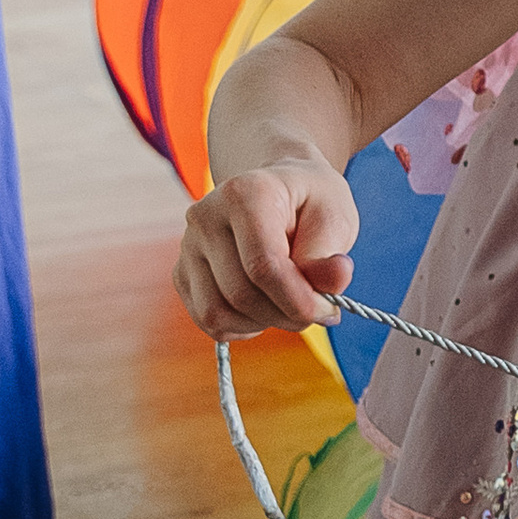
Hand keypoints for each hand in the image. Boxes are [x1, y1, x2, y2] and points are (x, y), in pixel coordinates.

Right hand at [174, 162, 357, 337]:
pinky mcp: (182, 272)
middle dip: (285, 315)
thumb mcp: (335, 217)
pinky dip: (241, 326)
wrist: (280, 192)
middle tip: (315, 308)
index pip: (264, 266)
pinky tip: (264, 308)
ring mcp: (188, 246)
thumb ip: (329, 255)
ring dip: (263, 323)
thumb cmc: (309, 204)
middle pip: (241, 294)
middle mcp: (205, 217)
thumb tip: (335, 281)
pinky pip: (207, 319)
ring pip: (218, 312)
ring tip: (289, 305)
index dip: (299, 300)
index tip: (328, 308)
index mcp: (244, 194)